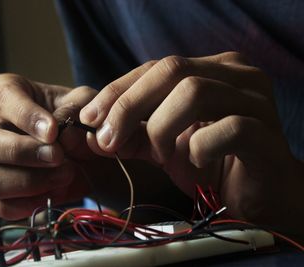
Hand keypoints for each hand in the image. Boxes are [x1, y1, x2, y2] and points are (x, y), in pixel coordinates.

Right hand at [0, 73, 96, 219]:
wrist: (80, 149)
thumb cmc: (73, 115)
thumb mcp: (83, 102)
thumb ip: (78, 109)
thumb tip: (65, 136)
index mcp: (1, 92)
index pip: (2, 98)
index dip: (27, 117)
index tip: (54, 131)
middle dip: (22, 153)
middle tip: (58, 156)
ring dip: (29, 182)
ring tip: (65, 174)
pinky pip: (2, 206)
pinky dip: (32, 203)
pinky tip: (57, 191)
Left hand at [80, 52, 303, 232]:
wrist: (261, 196)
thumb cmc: (212, 165)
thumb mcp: (164, 146)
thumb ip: (132, 135)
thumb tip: (93, 133)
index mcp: (213, 69)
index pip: (156, 67)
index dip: (118, 90)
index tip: (90, 117)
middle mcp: (237, 75)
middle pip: (171, 70)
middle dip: (129, 105)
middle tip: (107, 138)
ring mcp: (256, 101)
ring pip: (194, 93)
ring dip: (162, 127)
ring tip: (159, 153)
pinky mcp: (267, 133)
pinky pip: (228, 128)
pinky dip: (199, 147)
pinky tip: (195, 161)